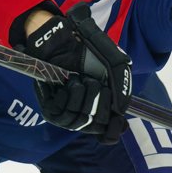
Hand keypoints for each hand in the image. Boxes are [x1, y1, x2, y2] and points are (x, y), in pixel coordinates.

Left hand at [19, 4, 132, 143]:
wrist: (64, 38)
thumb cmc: (90, 51)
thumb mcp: (115, 65)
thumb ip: (122, 88)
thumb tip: (119, 112)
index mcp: (102, 107)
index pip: (109, 133)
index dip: (113, 129)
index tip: (118, 119)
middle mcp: (85, 113)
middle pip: (96, 125)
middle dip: (99, 101)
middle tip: (93, 81)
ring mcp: (67, 112)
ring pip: (79, 120)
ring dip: (82, 96)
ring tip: (78, 78)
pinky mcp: (49, 108)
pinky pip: (60, 113)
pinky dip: (66, 96)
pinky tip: (66, 83)